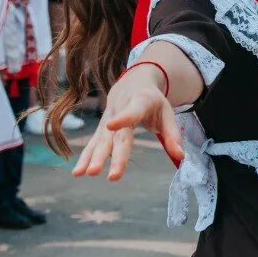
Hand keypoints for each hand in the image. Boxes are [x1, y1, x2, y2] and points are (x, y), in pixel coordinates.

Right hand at [73, 66, 183, 180]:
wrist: (132, 83)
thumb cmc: (152, 101)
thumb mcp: (167, 112)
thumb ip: (173, 134)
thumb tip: (180, 157)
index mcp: (139, 102)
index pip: (131, 111)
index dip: (122, 118)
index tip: (112, 125)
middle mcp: (119, 111)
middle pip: (114, 135)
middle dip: (107, 154)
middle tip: (99, 171)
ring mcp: (107, 120)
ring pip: (100, 140)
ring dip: (92, 157)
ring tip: (84, 173)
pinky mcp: (101, 129)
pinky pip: (93, 144)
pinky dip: (85, 157)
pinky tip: (77, 172)